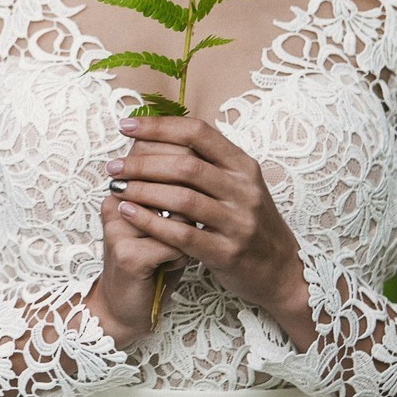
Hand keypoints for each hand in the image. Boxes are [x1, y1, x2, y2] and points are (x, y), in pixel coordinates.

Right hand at [86, 131, 192, 347]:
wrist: (128, 308)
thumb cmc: (153, 262)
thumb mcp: (161, 223)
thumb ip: (174, 193)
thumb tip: (203, 163)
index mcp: (122, 190)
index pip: (151, 150)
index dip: (182, 147)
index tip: (208, 161)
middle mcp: (114, 203)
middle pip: (159, 170)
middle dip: (193, 183)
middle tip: (211, 200)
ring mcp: (118, 229)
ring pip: (174, 207)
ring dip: (192, 221)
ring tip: (196, 233)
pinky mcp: (128, 256)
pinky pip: (173, 242)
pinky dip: (185, 253)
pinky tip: (182, 261)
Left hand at [107, 115, 314, 349]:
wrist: (282, 270)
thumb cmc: (249, 221)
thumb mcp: (239, 184)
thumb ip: (207, 161)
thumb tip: (158, 132)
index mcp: (244, 166)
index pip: (198, 133)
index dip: (159, 126)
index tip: (126, 125)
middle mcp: (245, 191)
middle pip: (186, 165)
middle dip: (142, 163)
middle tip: (114, 166)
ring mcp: (239, 223)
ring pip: (182, 199)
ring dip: (142, 191)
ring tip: (115, 187)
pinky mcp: (227, 253)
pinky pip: (182, 234)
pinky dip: (150, 221)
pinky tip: (127, 213)